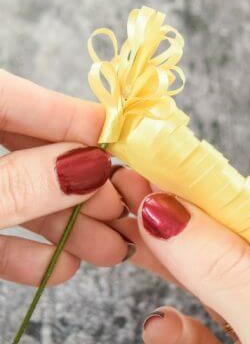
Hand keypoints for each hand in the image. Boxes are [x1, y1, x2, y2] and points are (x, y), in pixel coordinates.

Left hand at [0, 70, 134, 285]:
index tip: (124, 139)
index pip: (14, 94)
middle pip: (27, 148)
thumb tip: (91, 165)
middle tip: (118, 209)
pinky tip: (55, 267)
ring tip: (107, 250)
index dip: (74, 116)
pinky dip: (21, 248)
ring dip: (63, 223)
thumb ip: (19, 184)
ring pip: (14, 190)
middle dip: (80, 185)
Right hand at [111, 168, 249, 343]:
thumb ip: (230, 271)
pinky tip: (158, 322)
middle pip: (232, 247)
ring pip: (212, 287)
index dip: (216, 191)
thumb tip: (170, 211)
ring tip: (130, 233)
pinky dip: (178, 326)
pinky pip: (206, 335)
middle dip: (182, 222)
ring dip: (169, 262)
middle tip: (133, 192)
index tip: (166, 169)